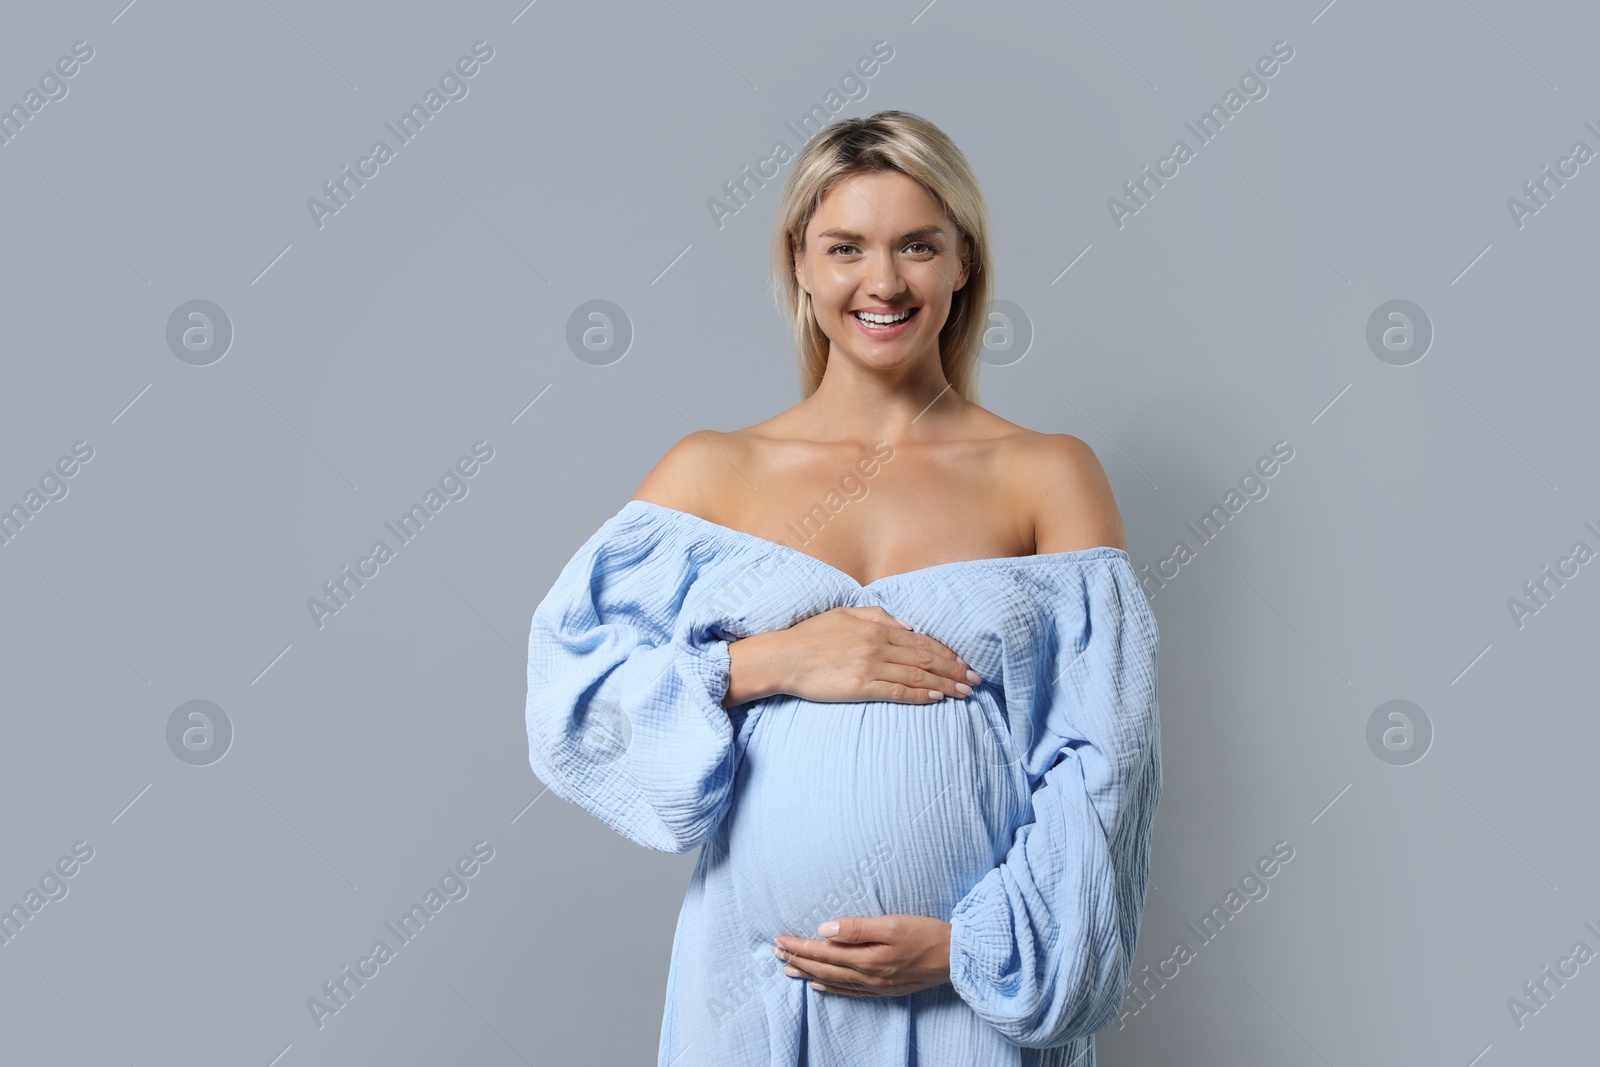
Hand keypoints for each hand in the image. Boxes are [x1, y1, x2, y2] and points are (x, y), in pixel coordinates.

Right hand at [726, 606, 981, 706]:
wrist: (784, 658)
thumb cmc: (811, 636)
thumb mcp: (844, 614)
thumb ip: (878, 616)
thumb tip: (909, 624)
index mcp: (876, 627)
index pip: (921, 640)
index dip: (947, 652)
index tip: (965, 662)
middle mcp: (877, 645)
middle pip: (926, 658)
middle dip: (955, 669)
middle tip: (976, 680)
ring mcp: (870, 666)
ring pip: (917, 675)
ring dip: (945, 684)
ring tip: (965, 692)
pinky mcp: (860, 687)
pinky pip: (897, 691)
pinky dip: (920, 694)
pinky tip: (937, 698)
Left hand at [771, 915, 951, 996]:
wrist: (956, 957)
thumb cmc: (926, 934)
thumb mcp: (892, 924)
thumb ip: (857, 928)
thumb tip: (824, 930)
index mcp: (866, 959)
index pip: (823, 953)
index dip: (799, 946)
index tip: (779, 939)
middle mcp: (867, 977)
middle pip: (824, 969)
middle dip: (798, 960)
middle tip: (775, 951)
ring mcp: (876, 986)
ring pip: (833, 981)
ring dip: (809, 974)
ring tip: (788, 969)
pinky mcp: (885, 988)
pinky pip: (850, 991)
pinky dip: (832, 987)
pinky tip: (821, 985)